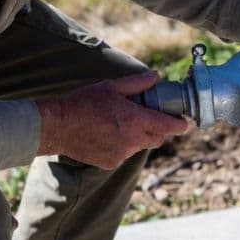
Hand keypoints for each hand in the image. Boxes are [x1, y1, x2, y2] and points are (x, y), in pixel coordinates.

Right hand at [36, 71, 189, 167]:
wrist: (57, 127)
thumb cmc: (83, 103)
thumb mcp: (110, 87)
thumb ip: (136, 84)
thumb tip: (156, 77)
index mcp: (135, 120)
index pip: (169, 127)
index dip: (179, 125)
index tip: (182, 122)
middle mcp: (132, 140)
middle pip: (158, 139)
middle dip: (158, 129)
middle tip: (148, 118)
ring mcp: (122, 154)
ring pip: (140, 147)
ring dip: (137, 137)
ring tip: (119, 125)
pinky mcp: (111, 163)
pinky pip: (124, 154)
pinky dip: (121, 146)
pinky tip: (106, 136)